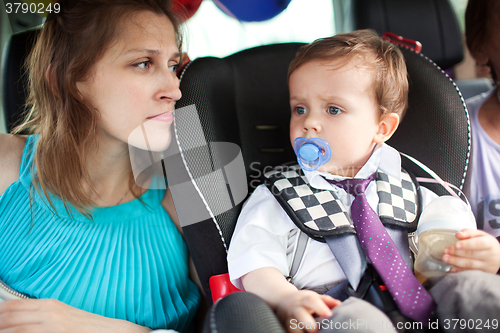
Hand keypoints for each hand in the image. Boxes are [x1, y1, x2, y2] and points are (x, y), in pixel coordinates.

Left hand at [0, 299, 150, 332]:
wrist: (112, 331)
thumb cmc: (88, 327)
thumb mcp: (64, 315)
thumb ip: (43, 315)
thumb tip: (20, 320)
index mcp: (49, 304)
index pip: (11, 306)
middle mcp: (48, 313)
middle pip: (8, 317)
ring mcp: (51, 326)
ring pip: (13, 330)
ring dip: (3, 332)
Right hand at [275, 290, 340, 332]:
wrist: (281, 301)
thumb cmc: (302, 300)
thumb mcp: (313, 297)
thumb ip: (327, 301)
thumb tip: (340, 305)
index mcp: (303, 300)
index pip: (311, 301)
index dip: (321, 307)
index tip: (329, 315)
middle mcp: (295, 310)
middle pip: (301, 316)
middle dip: (310, 325)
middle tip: (319, 331)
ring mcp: (288, 320)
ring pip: (295, 329)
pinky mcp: (285, 329)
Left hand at [442, 229, 499, 273]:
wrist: (498, 257)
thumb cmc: (486, 244)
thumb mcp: (480, 235)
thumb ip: (468, 233)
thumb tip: (458, 235)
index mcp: (490, 244)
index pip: (479, 244)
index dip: (467, 244)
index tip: (456, 245)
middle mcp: (490, 256)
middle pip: (472, 254)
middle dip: (456, 252)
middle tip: (445, 250)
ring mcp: (487, 266)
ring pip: (470, 264)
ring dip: (456, 261)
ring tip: (445, 258)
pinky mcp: (483, 273)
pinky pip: (470, 272)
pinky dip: (460, 270)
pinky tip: (452, 268)